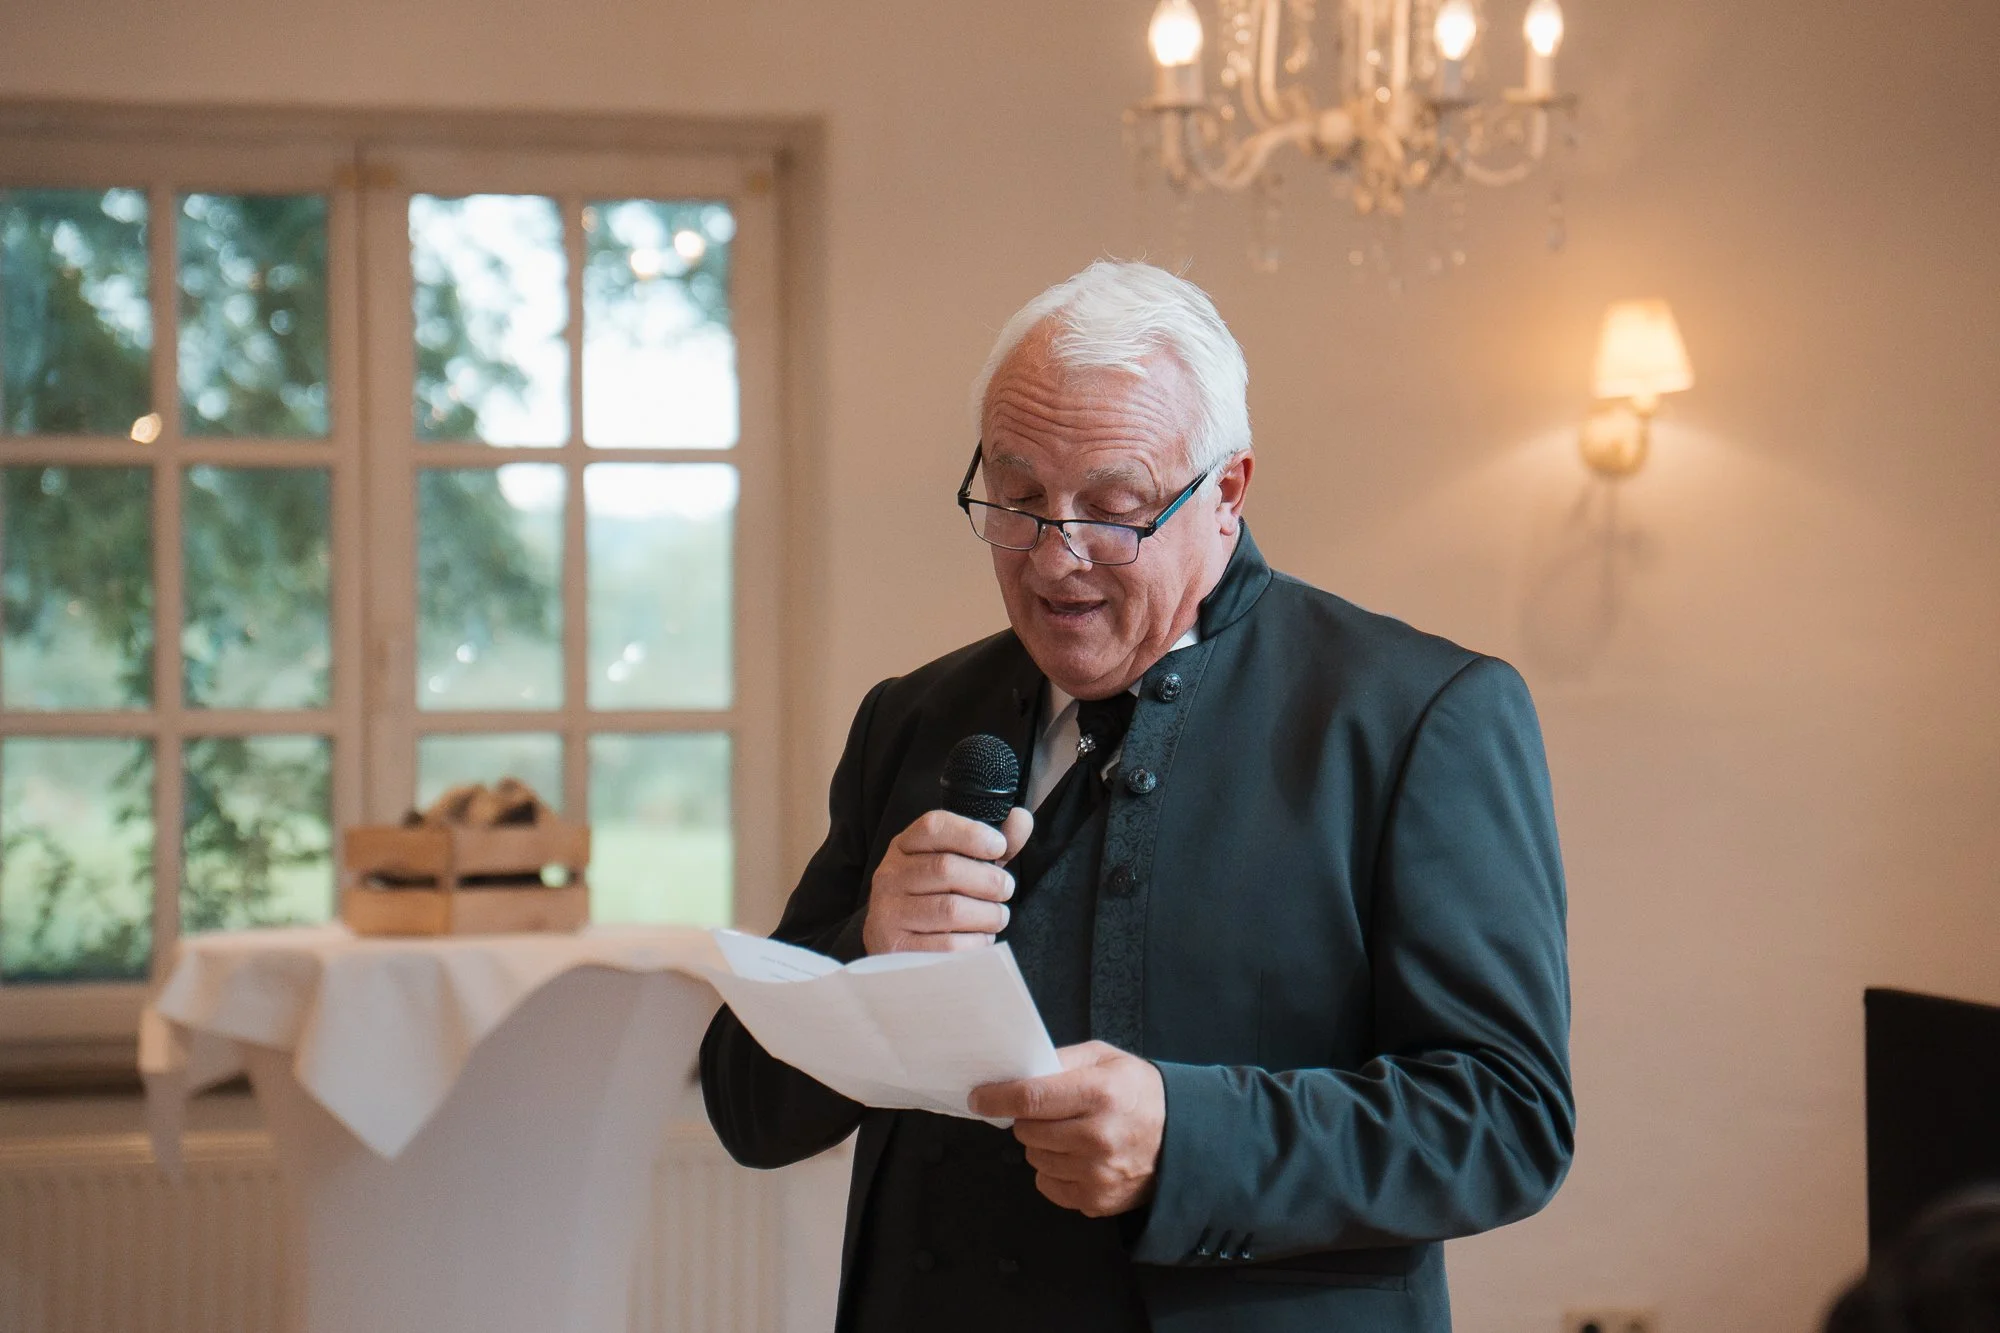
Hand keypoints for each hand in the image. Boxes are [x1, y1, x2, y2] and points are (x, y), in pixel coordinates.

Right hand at [861, 807, 1031, 954]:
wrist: (892, 944)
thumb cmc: (933, 897)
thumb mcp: (958, 865)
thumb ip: (989, 844)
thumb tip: (1021, 819)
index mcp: (905, 847)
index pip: (934, 827)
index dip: (972, 833)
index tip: (1000, 846)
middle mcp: (890, 875)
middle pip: (946, 868)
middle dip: (989, 880)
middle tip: (1006, 890)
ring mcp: (888, 912)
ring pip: (951, 909)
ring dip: (987, 914)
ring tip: (997, 916)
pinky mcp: (896, 947)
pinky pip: (948, 945)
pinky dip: (975, 942)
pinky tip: (980, 938)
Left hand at [968, 1041, 1165, 1217]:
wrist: (1183, 1136)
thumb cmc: (1137, 1091)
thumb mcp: (1105, 1059)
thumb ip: (1059, 1061)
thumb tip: (1015, 1072)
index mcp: (1099, 1093)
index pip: (1031, 1098)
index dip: (997, 1097)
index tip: (979, 1097)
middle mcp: (1098, 1136)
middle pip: (1027, 1131)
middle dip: (1027, 1119)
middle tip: (1048, 1111)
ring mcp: (1097, 1173)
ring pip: (1034, 1159)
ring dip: (1041, 1145)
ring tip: (1069, 1133)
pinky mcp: (1096, 1199)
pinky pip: (1047, 1185)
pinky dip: (1053, 1171)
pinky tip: (1076, 1157)